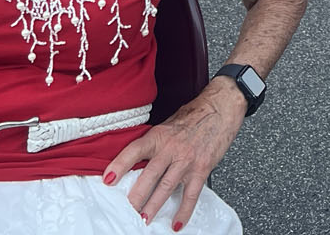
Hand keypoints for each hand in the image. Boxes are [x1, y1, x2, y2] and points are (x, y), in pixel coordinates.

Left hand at [103, 80, 243, 228]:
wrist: (222, 107)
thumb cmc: (196, 113)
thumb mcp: (169, 123)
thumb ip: (156, 141)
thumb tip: (139, 160)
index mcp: (160, 135)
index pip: (135, 150)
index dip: (119, 165)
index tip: (108, 179)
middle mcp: (172, 148)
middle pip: (149, 175)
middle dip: (136, 196)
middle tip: (126, 210)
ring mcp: (187, 160)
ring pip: (166, 187)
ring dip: (154, 206)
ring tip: (144, 219)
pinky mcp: (202, 168)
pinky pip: (191, 194)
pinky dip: (184, 211)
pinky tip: (177, 222)